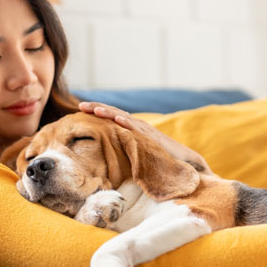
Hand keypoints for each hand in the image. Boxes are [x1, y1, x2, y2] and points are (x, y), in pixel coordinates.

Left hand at [79, 101, 211, 172]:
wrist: (185, 161)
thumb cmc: (160, 159)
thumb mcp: (138, 154)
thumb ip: (125, 152)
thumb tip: (108, 161)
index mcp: (131, 129)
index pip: (112, 118)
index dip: (97, 113)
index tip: (80, 111)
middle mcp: (137, 126)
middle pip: (114, 114)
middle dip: (98, 108)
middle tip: (81, 105)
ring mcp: (145, 131)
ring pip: (124, 118)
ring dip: (109, 113)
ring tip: (94, 109)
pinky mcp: (153, 137)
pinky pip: (138, 129)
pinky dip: (128, 123)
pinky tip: (118, 119)